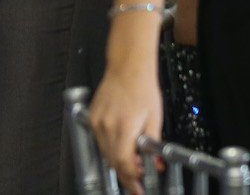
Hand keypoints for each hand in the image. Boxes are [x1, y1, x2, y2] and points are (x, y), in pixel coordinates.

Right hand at [89, 65, 162, 193]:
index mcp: (123, 127)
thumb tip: (156, 164)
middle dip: (126, 174)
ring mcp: (97, 121)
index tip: (138, 187)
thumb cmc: (142, 87)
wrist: (127, 68)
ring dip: (117, 161)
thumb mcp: (155, 119)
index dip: (132, 178)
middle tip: (137, 181)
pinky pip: (99, 140)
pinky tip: (120, 147)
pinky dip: (109, 147)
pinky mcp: (92, 116)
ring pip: (105, 152)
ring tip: (132, 164)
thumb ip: (153, 145)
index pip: (124, 163)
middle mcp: (106, 126)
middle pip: (113, 161)